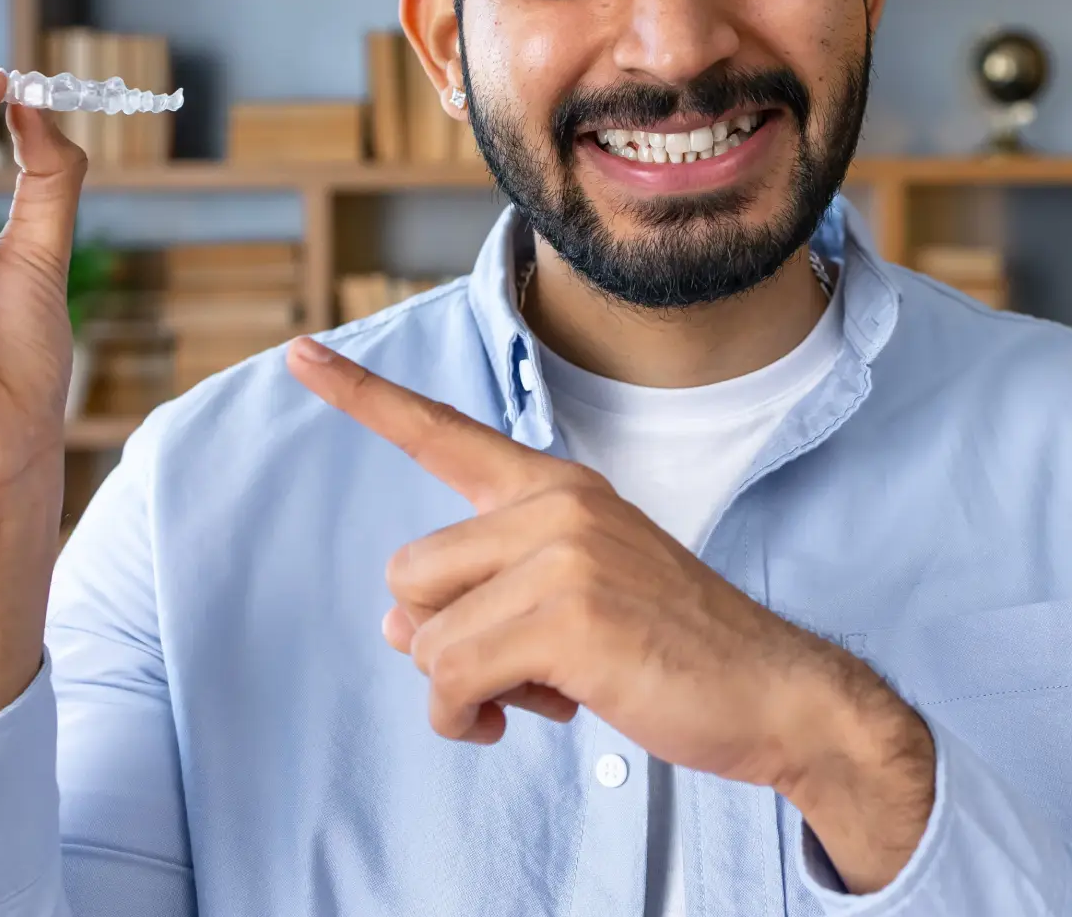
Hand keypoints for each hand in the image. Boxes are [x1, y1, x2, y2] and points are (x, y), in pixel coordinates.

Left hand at [286, 336, 935, 892]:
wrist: (771, 691)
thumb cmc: (668, 646)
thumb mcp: (570, 599)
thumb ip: (481, 591)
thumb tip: (393, 624)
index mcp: (555, 485)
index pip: (443, 432)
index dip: (363, 396)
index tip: (300, 352)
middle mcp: (554, 503)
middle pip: (408, 573)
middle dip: (446, 637)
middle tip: (528, 661)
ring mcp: (562, 554)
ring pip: (425, 636)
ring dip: (465, 688)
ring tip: (544, 688)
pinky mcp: (567, 616)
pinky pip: (452, 682)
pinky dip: (470, 719)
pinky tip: (531, 717)